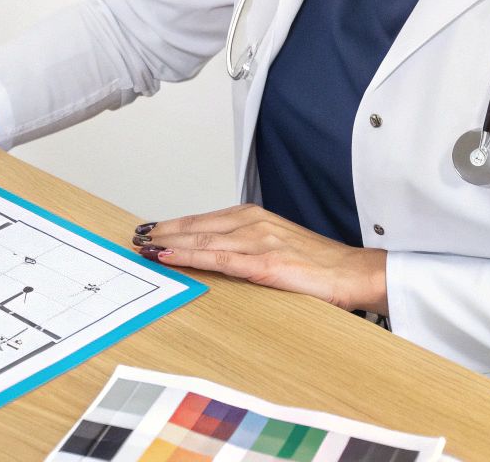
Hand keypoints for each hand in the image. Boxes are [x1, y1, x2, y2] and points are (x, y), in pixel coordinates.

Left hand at [133, 203, 388, 314]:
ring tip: (144, 245)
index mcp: (255, 217)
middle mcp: (253, 223)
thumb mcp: (277, 246)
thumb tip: (218, 254)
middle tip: (136, 235)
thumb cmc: (319, 264)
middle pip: (196, 225)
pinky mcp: (264, 263)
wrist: (353, 272)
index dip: (175, 225)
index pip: (204, 219)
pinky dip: (189, 256)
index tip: (151, 229)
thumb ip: (248, 246)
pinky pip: (218, 259)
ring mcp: (258, 241)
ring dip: (169, 242)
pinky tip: (170, 257)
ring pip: (202, 239)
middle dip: (164, 231)